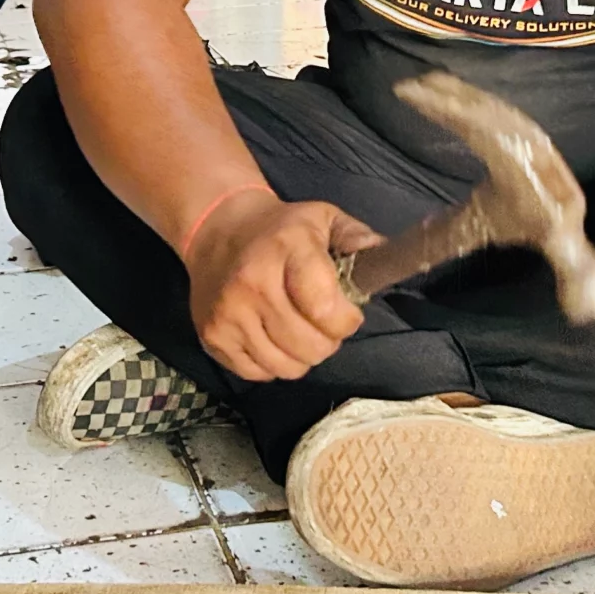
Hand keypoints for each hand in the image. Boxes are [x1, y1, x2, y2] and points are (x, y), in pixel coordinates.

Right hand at [183, 190, 382, 382]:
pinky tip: (271, 337)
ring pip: (285, 368)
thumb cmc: (281, 230)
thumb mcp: (323, 219)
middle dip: (327, 341)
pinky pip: (257, 374)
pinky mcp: (212, 336)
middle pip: (309, 347)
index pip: (325, 309)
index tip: (347, 313)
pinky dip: (272, 363)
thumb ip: (357, 238)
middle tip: (323, 324)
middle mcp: (252, 283)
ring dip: (301, 356)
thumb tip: (383, 258)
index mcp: (286, 249)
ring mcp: (228, 313)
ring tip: (298, 331)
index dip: (346, 320)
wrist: (218, 229)